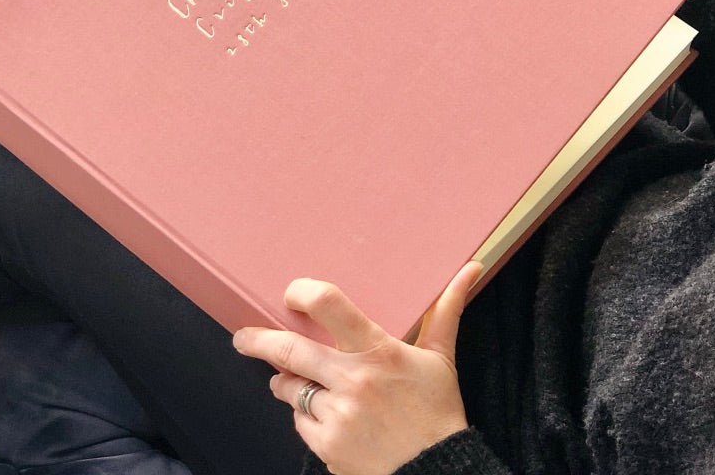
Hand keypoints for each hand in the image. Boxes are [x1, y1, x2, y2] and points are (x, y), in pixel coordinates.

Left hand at [232, 261, 481, 474]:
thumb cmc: (437, 412)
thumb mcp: (441, 358)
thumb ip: (447, 309)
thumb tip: (472, 267)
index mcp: (377, 350)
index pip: (328, 304)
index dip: (301, 293)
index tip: (290, 294)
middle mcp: (352, 380)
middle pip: (287, 350)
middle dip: (257, 341)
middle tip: (242, 338)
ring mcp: (337, 415)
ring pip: (290, 389)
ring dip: (288, 383)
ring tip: (298, 381)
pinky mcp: (327, 448)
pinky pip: (300, 423)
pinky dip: (306, 417)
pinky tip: (327, 416)